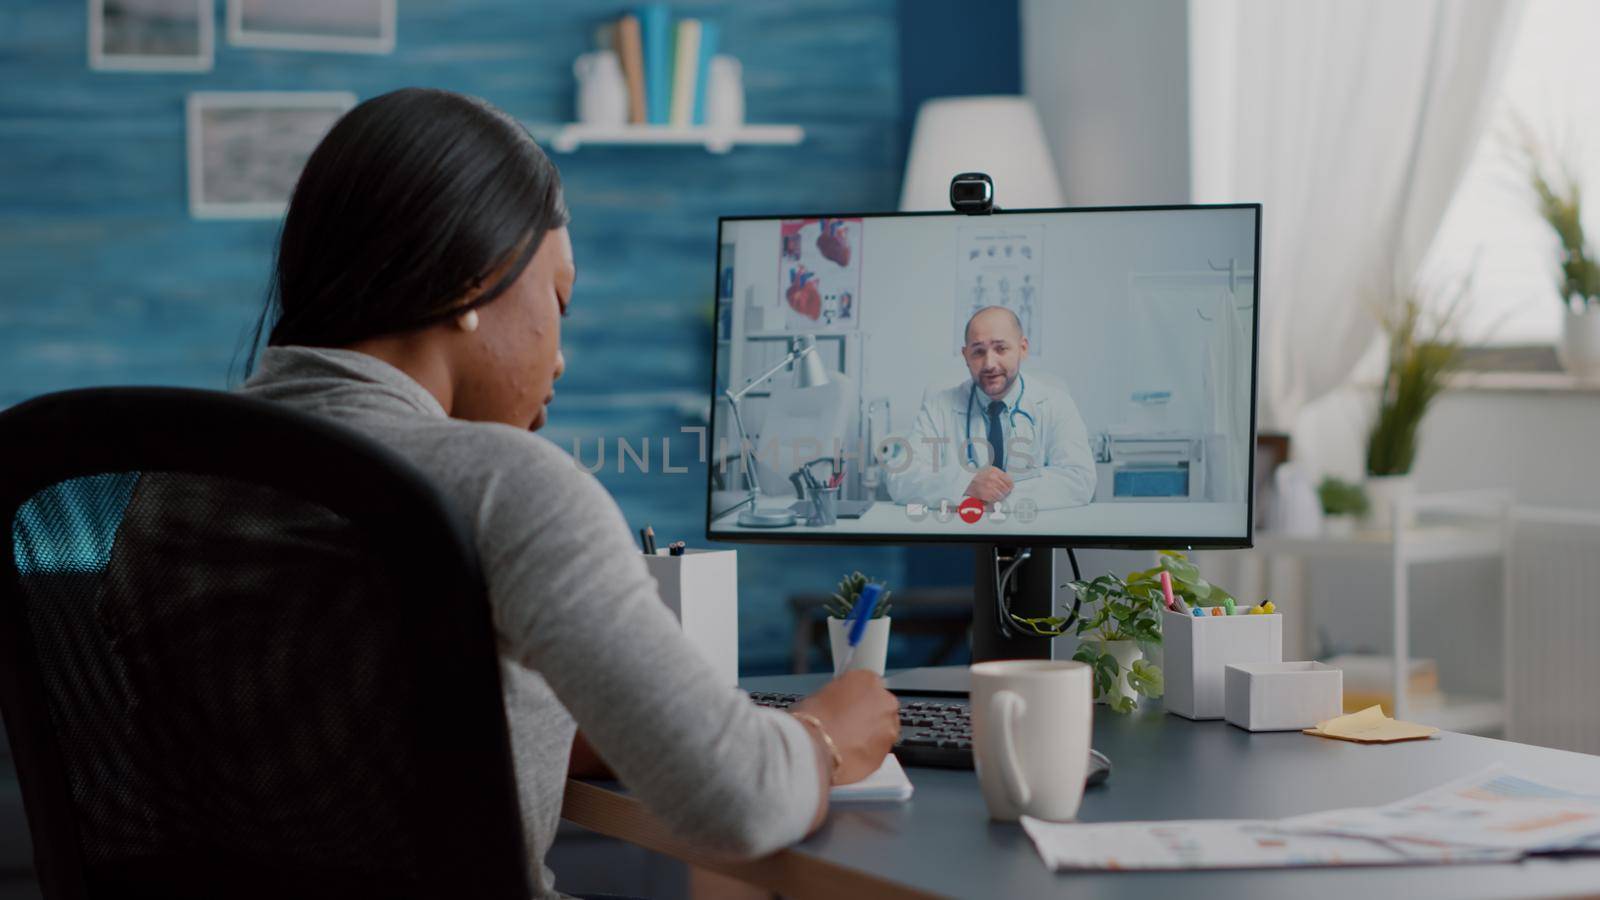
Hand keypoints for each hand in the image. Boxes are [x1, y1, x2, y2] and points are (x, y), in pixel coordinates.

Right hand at [789, 670, 899, 784]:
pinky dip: (869, 752)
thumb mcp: (822, 694)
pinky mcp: (887, 752)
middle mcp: (885, 700)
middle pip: (881, 706)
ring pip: (884, 729)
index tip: (848, 707)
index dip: (857, 698)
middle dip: (869, 715)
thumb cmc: (812, 718)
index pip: (868, 685)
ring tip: (849, 744)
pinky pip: (880, 749)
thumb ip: (842, 697)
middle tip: (849, 726)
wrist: (815, 748)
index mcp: (868, 679)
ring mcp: (890, 728)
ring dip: (872, 734)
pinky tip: (851, 755)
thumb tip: (842, 706)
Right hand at [964, 466, 1013, 502]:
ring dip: (1000, 496)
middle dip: (1005, 491)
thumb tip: (1008, 482)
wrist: (965, 480)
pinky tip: (991, 496)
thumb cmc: (976, 475)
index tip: (1010, 487)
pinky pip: (995, 499)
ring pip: (1001, 495)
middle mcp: (993, 479)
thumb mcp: (988, 469)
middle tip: (1003, 492)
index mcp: (994, 471)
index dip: (1010, 485)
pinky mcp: (985, 494)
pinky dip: (994, 499)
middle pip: (1006, 489)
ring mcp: (989, 487)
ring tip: (996, 494)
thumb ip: (999, 474)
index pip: (1009, 480)